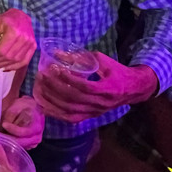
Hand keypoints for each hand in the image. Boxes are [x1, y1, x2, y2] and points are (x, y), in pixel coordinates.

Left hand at [0, 9, 36, 70]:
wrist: (21, 15)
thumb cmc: (6, 18)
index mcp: (14, 31)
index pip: (2, 50)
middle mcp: (24, 38)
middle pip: (9, 57)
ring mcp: (31, 43)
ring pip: (16, 61)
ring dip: (4, 66)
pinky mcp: (34, 46)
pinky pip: (25, 61)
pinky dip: (15, 67)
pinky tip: (5, 68)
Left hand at [0, 96, 43, 149]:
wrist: (32, 109)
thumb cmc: (26, 106)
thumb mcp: (19, 105)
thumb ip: (12, 114)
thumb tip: (5, 123)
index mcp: (36, 128)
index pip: (23, 132)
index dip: (12, 129)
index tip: (3, 124)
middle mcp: (35, 138)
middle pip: (18, 142)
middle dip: (3, 137)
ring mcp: (31, 143)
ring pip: (15, 146)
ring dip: (3, 141)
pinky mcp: (26, 145)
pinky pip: (15, 147)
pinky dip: (6, 143)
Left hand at [33, 53, 157, 123]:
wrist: (133, 89)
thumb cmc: (117, 72)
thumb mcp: (103, 60)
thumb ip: (82, 57)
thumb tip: (57, 53)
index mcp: (107, 89)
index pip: (85, 86)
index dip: (68, 79)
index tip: (54, 69)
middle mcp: (101, 103)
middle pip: (74, 99)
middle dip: (55, 88)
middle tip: (42, 77)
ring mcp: (96, 112)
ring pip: (70, 111)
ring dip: (52, 102)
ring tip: (39, 90)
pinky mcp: (91, 116)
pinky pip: (71, 118)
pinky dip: (56, 114)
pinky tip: (44, 107)